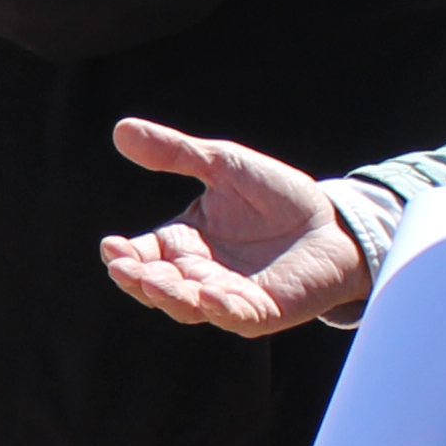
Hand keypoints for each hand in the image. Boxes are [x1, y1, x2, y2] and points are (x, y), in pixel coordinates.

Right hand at [100, 118, 366, 335]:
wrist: (334, 221)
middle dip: (138, 279)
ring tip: (153, 282)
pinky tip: (207, 294)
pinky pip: (236, 315)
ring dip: (169, 296)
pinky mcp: (263, 311)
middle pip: (158, 286)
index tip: (111, 246)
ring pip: (189, 306)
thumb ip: (175, 153)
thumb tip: (120, 129)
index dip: (124, 256)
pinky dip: (220, 308)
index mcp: (185, 244)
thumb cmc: (276, 196)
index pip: (144, 256)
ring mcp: (229, 297)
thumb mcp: (222, 165)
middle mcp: (200, 275)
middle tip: (122, 267)